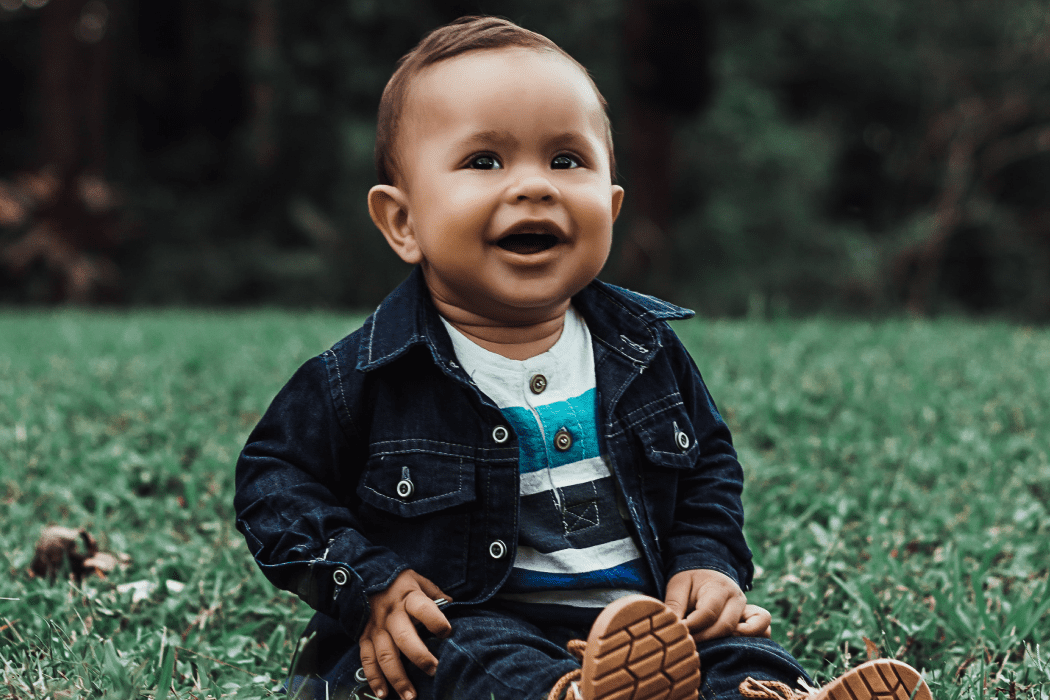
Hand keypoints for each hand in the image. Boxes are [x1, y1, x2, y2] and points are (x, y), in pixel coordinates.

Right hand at [358, 569, 452, 699]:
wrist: (365, 578)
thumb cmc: (399, 583)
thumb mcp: (418, 580)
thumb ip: (435, 593)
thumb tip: (453, 604)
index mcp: (408, 597)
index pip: (424, 608)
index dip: (436, 621)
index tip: (447, 633)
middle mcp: (391, 614)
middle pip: (404, 638)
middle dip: (420, 657)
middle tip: (434, 671)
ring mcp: (376, 628)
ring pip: (385, 655)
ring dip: (397, 678)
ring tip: (410, 696)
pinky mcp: (365, 638)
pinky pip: (367, 660)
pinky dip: (374, 679)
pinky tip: (383, 694)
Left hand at [665, 569, 768, 641]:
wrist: (708, 570)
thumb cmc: (691, 580)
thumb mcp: (678, 586)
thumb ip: (674, 606)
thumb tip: (670, 628)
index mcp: (718, 587)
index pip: (707, 613)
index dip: (691, 627)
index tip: (678, 633)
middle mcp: (737, 598)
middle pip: (725, 627)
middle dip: (704, 638)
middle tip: (688, 643)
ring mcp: (747, 609)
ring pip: (747, 632)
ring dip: (727, 642)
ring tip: (709, 645)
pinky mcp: (753, 618)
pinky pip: (764, 631)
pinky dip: (751, 640)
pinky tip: (729, 645)